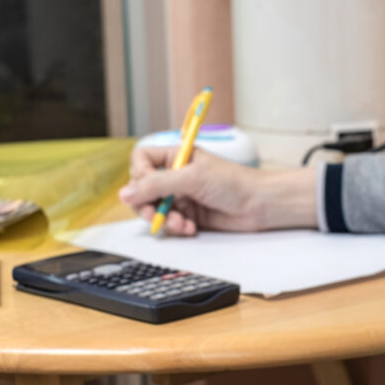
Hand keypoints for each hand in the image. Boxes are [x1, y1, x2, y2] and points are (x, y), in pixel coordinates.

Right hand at [118, 146, 317, 234]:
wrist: (259, 205)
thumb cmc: (233, 182)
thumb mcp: (192, 178)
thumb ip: (157, 185)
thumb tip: (125, 193)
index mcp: (175, 156)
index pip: (141, 160)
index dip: (139, 174)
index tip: (147, 186)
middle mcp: (175, 175)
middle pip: (142, 189)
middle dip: (148, 204)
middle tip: (156, 215)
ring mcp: (181, 196)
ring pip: (154, 209)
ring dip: (164, 219)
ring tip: (182, 223)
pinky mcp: (188, 215)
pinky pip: (169, 223)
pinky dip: (177, 228)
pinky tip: (191, 228)